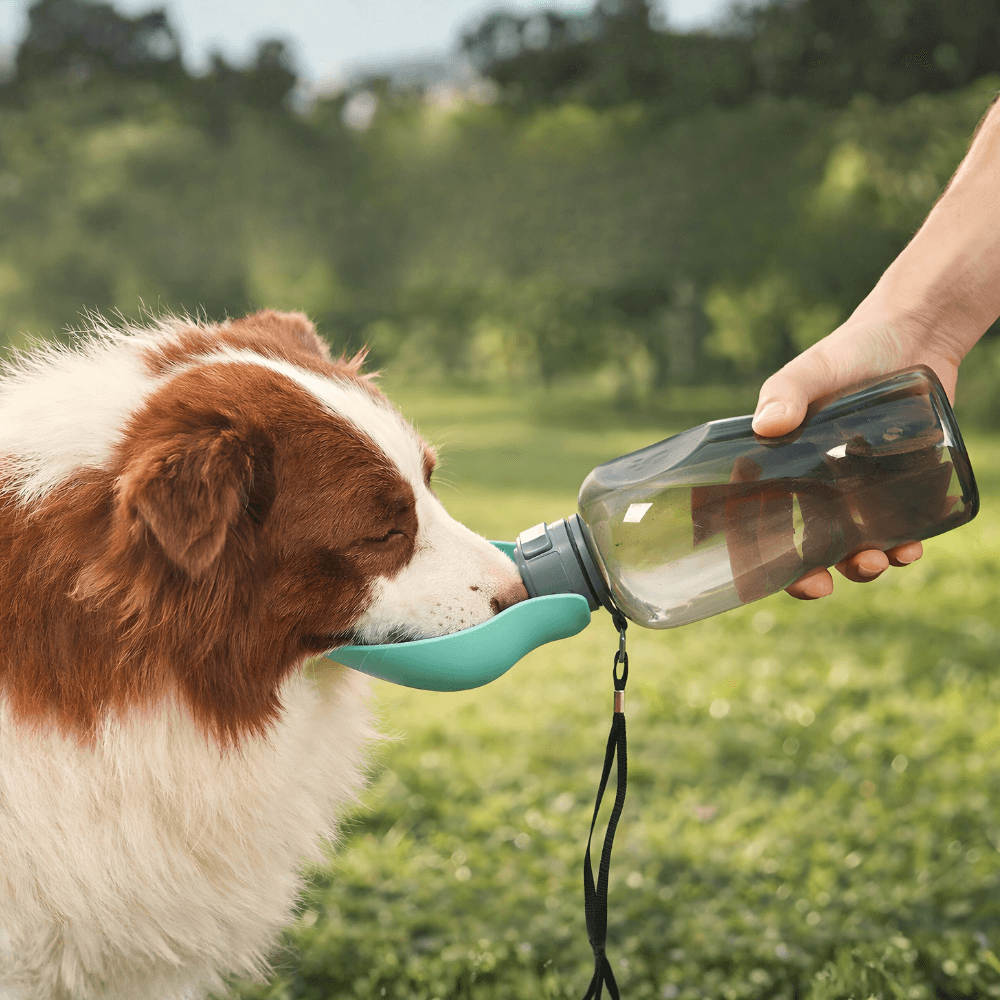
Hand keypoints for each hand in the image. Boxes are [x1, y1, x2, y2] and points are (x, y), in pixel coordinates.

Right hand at [751, 312, 960, 598]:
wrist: (916, 336)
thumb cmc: (851, 352)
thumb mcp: (812, 370)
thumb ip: (786, 393)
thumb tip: (767, 426)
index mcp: (783, 467)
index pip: (758, 521)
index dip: (755, 556)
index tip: (760, 578)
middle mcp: (818, 487)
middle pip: (804, 548)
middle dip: (810, 577)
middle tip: (822, 586)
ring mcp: (861, 491)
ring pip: (853, 547)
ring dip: (860, 567)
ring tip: (876, 561)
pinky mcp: (901, 488)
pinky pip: (899, 531)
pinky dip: (904, 547)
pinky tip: (911, 549)